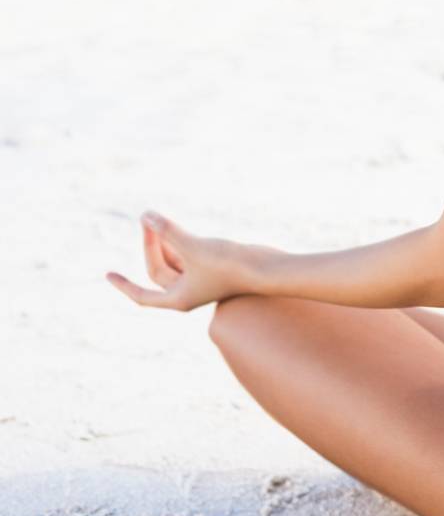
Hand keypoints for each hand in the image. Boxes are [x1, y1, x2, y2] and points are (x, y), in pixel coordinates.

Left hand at [106, 211, 261, 310]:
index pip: (142, 295)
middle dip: (149, 246)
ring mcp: (200, 280)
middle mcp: (187, 292)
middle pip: (158, 271)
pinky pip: (186, 256)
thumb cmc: (228, 263)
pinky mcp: (212, 267)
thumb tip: (145, 215)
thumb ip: (167, 231)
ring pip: (173, 262)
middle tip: (147, 220)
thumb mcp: (192, 246)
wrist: (264, 268)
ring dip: (163, 242)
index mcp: (178, 299)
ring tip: (155, 220)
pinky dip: (177, 242)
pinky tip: (174, 228)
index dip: (123, 285)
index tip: (108, 274)